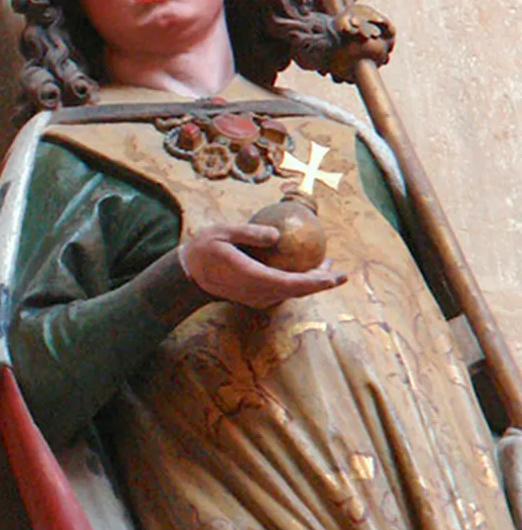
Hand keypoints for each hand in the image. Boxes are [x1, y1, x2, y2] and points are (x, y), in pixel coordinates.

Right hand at [179, 224, 346, 309]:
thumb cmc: (204, 250)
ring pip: (291, 293)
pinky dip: (297, 282)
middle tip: (340, 272)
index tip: (335, 276)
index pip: (291, 283)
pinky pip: (282, 291)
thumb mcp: (222, 232)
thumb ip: (249, 232)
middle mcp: (258, 292)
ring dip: (310, 282)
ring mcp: (257, 298)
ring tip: (325, 265)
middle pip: (297, 291)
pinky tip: (301, 269)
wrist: (188, 274)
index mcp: (252, 277)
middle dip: (321, 283)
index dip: (316, 281)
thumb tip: (277, 234)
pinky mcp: (255, 298)